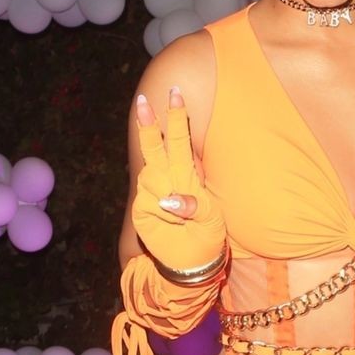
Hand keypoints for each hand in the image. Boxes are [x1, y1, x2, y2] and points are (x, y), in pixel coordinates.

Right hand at [130, 87, 225, 270]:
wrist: (192, 261)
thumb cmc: (207, 236)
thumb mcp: (211, 220)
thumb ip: (193, 205)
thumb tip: (169, 199)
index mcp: (188, 175)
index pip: (180, 141)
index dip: (177, 118)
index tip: (176, 93)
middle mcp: (168, 180)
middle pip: (156, 147)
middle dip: (150, 125)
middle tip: (144, 101)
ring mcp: (153, 193)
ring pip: (150, 176)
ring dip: (163, 188)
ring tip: (177, 213)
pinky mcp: (143, 210)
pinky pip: (148, 202)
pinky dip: (160, 209)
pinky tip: (168, 219)